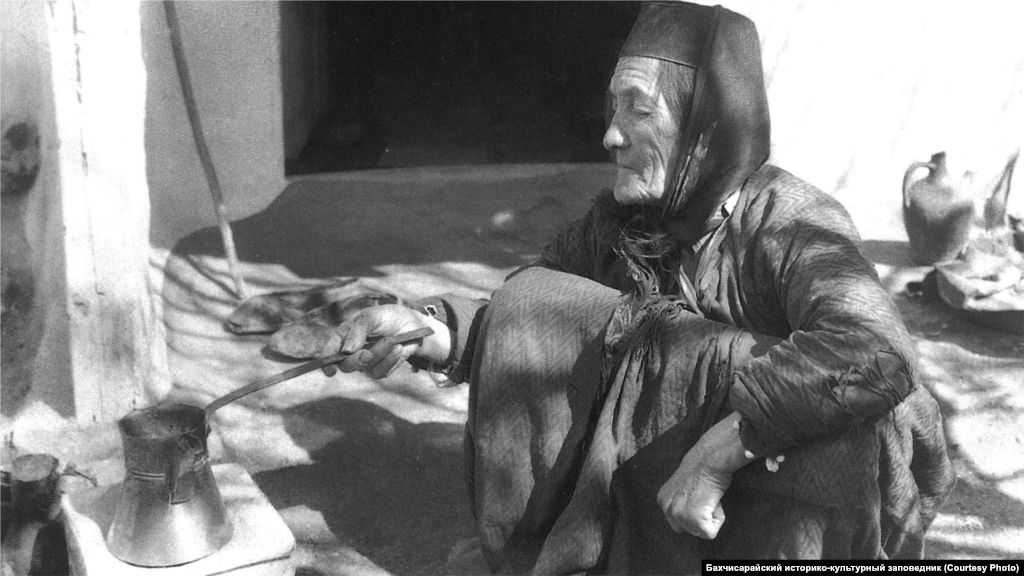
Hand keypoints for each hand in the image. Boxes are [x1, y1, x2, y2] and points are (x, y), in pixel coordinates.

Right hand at [324, 304, 450, 379]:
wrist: (411, 324)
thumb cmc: (387, 317)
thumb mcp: (371, 316)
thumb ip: (358, 330)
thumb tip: (346, 350)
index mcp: (344, 336)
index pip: (330, 351)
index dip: (326, 361)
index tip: (330, 370)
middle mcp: (352, 352)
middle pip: (346, 365)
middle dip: (358, 360)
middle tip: (368, 354)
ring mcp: (366, 362)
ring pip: (365, 368)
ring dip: (379, 355)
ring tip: (392, 342)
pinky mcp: (381, 368)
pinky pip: (381, 372)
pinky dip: (390, 360)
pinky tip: (399, 348)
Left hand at [656, 412, 753, 538]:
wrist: (710, 458)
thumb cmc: (703, 467)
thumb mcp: (683, 486)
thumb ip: (682, 501)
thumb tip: (691, 509)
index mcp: (663, 499)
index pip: (679, 522)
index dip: (696, 511)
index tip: (700, 495)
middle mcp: (666, 508)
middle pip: (689, 529)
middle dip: (701, 518)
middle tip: (706, 497)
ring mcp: (679, 514)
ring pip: (700, 532)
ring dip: (710, 517)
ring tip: (709, 497)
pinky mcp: (694, 519)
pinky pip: (710, 533)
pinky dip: (718, 519)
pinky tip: (714, 501)